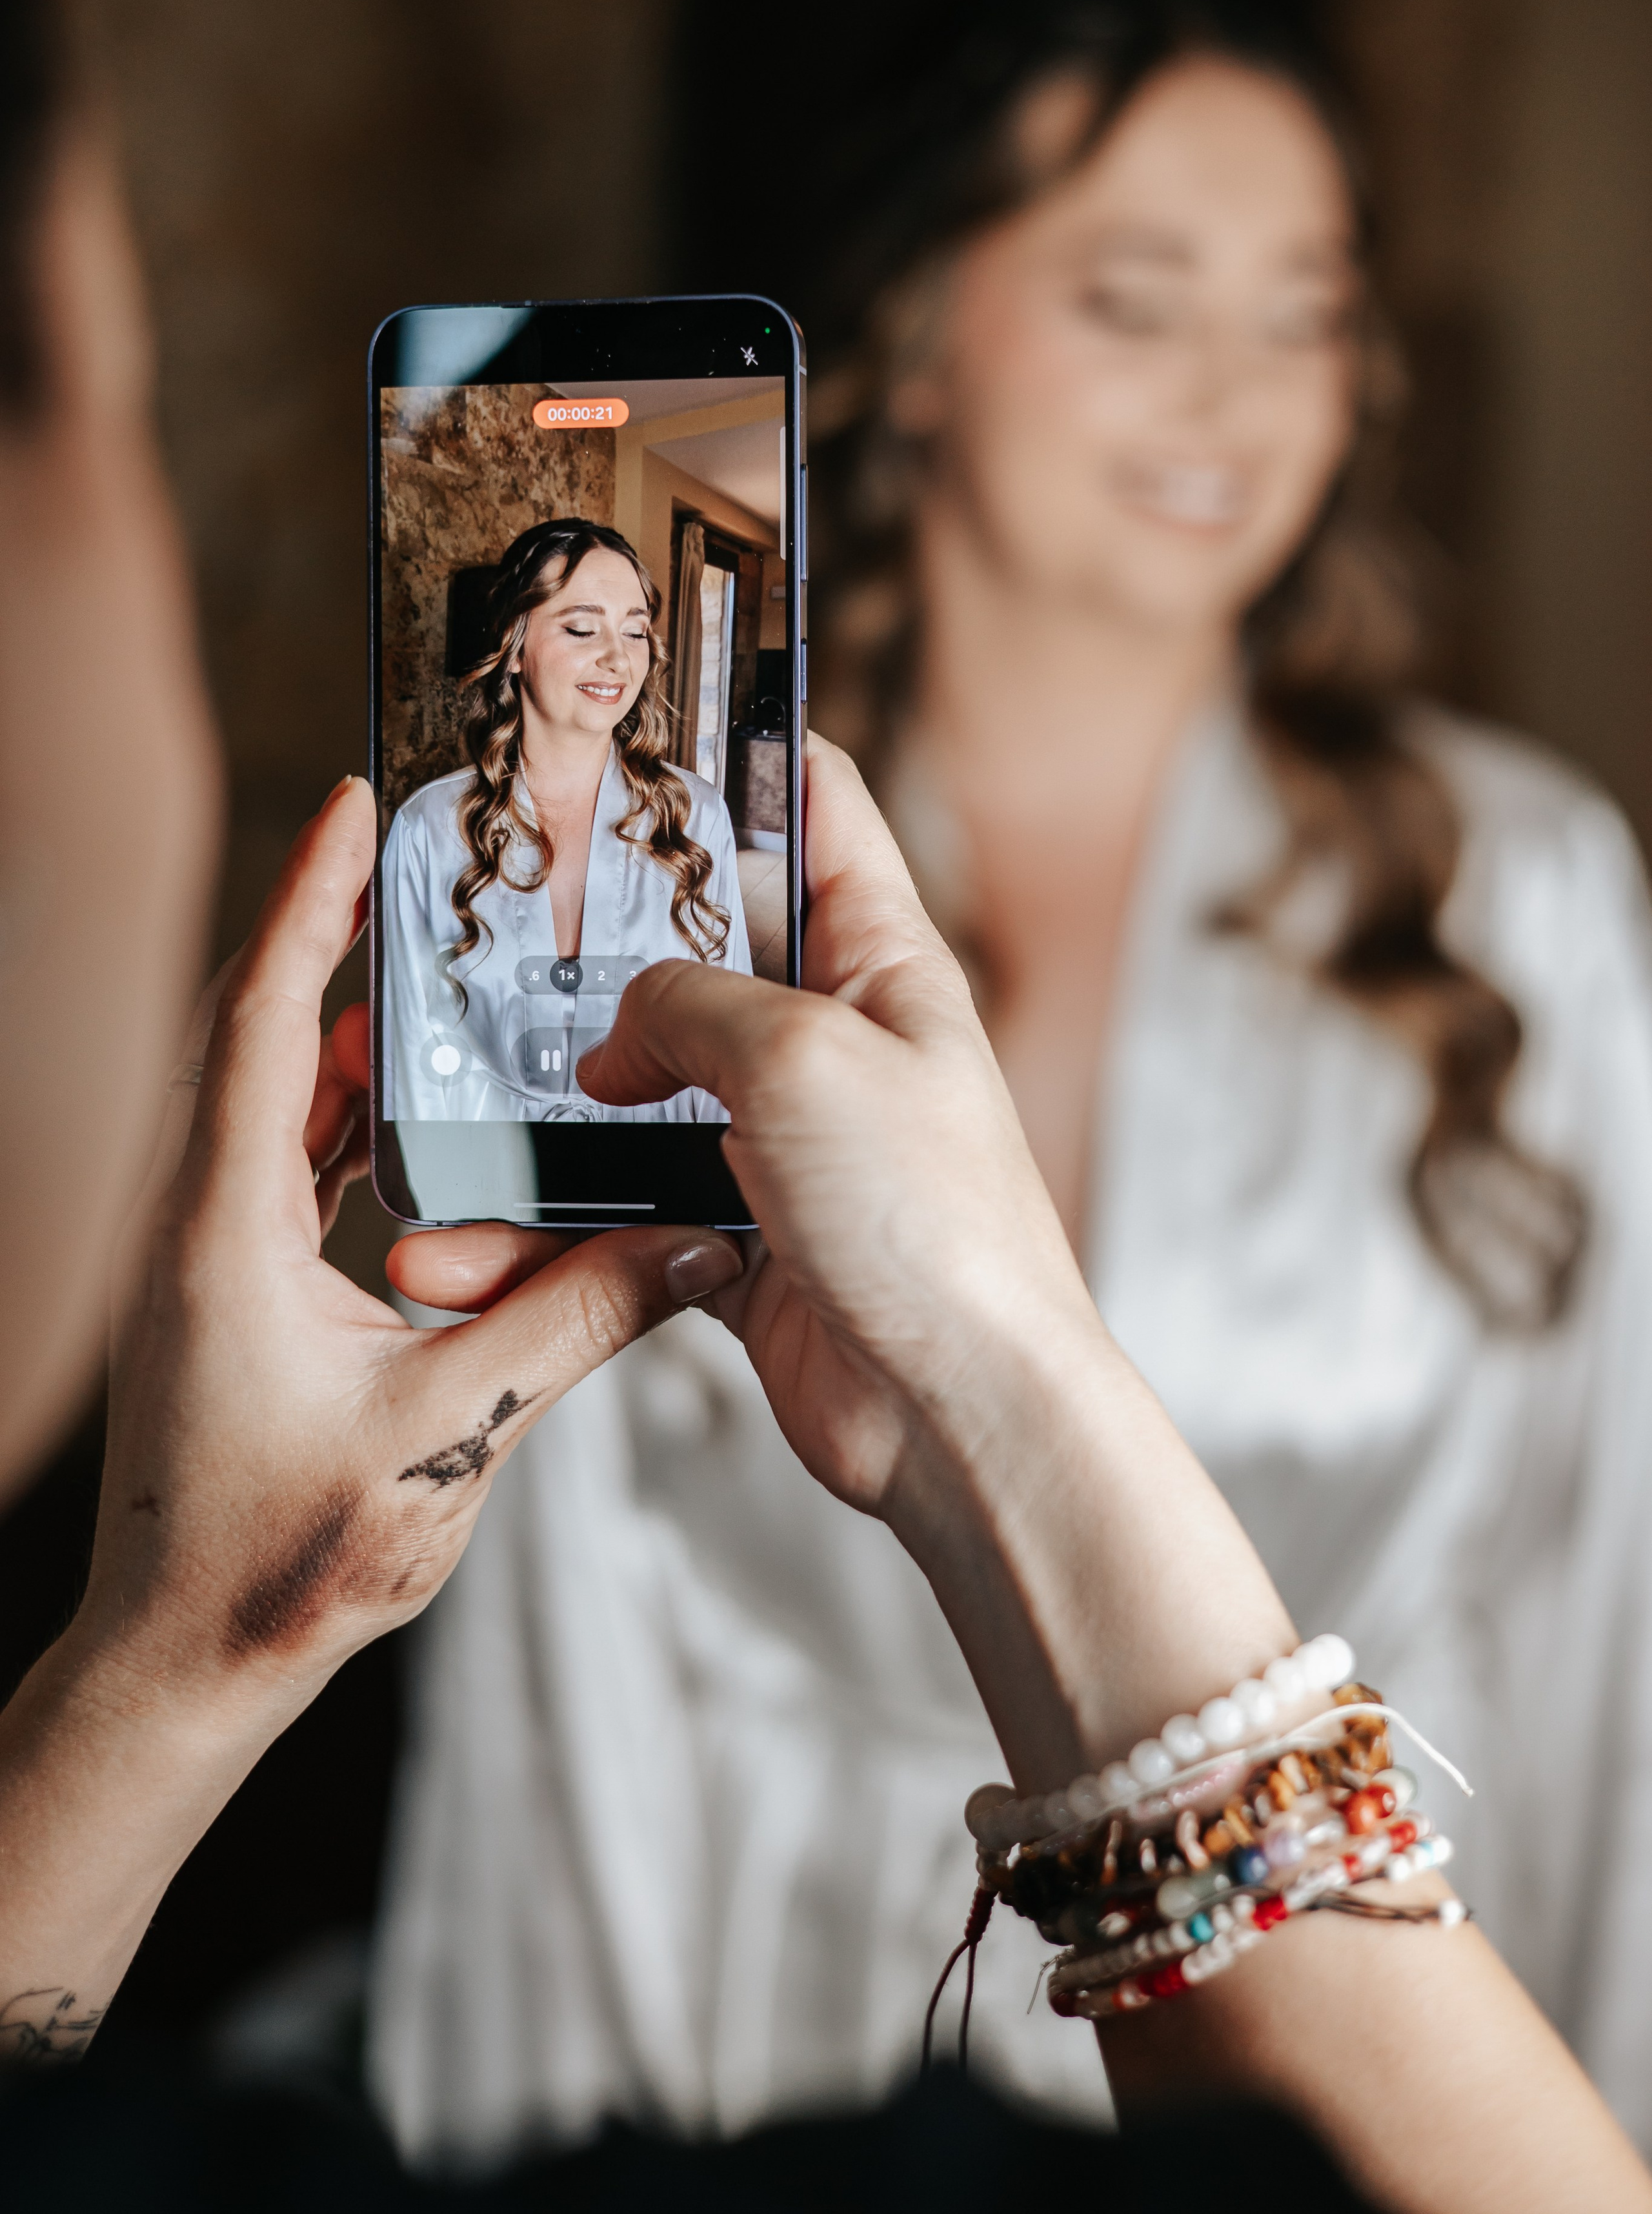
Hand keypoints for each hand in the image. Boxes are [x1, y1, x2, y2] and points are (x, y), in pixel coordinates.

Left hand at [82, 775, 742, 1712]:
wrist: (185, 1665)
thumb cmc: (284, 1562)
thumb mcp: (451, 1435)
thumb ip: (574, 1325)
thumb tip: (685, 1243)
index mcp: (228, 1231)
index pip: (259, 1021)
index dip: (309, 903)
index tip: (351, 806)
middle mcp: (201, 1224)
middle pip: (261, 1037)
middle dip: (339, 942)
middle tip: (425, 870)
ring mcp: (208, 1259)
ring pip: (274, 1103)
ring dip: (349, 1037)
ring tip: (441, 986)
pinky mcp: (232, 1294)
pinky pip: (285, 1165)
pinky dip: (348, 1119)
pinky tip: (417, 1121)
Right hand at [396, 740, 1289, 1797]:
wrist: (957, 1417)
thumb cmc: (928, 1224)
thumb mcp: (799, 1058)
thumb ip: (691, 1004)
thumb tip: (616, 1031)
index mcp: (881, 964)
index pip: (818, 811)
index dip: (739, 754)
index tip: (641, 721)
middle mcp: (833, 1044)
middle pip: (700, 954)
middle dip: (596, 943)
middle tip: (489, 921)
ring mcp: (784, 1144)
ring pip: (642, 1093)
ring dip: (548, 1110)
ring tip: (451, 1110)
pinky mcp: (740, 1238)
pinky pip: (628, 1207)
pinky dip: (557, 1221)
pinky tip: (480, 1234)